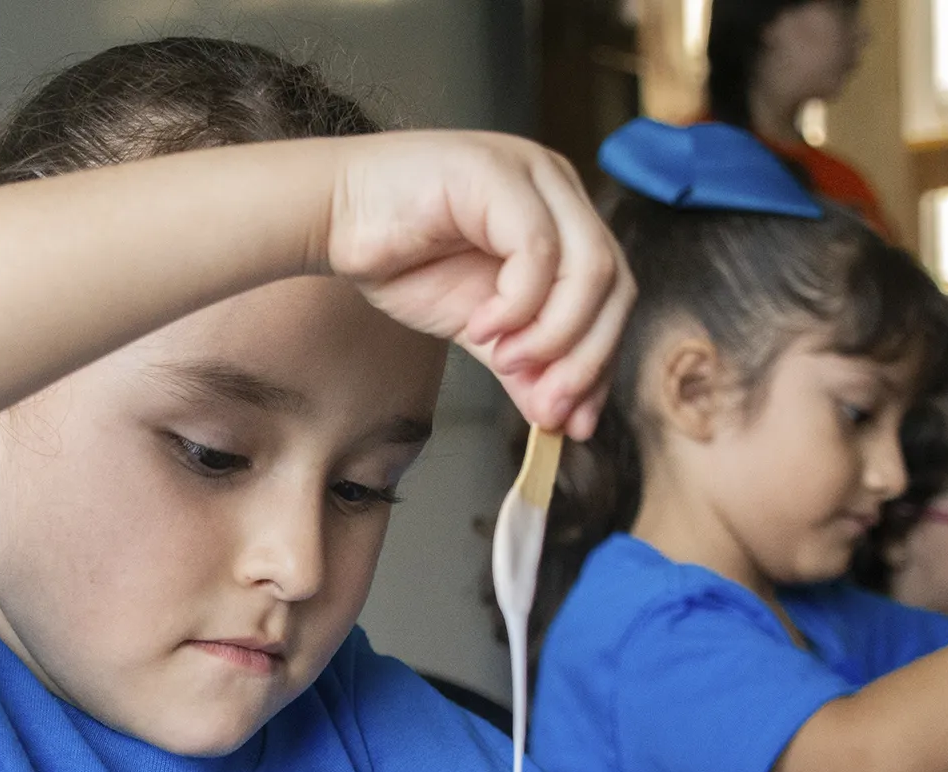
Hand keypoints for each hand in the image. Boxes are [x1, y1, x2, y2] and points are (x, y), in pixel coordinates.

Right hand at [324, 131, 634, 438]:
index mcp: (564, 220)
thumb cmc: (401, 258)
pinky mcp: (499, 174)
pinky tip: (482, 327)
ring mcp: (534, 176)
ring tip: (507, 361)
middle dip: (587, 359)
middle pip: (615, 285)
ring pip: (590, 268)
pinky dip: (518, 304)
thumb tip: (560, 418)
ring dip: (555, 334)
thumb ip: (525, 363)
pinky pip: (538, 252)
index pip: (614, 297)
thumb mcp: (479, 326)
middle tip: (550, 408)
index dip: (601, 363)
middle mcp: (559, 191)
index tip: (574, 422)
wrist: (333, 220)